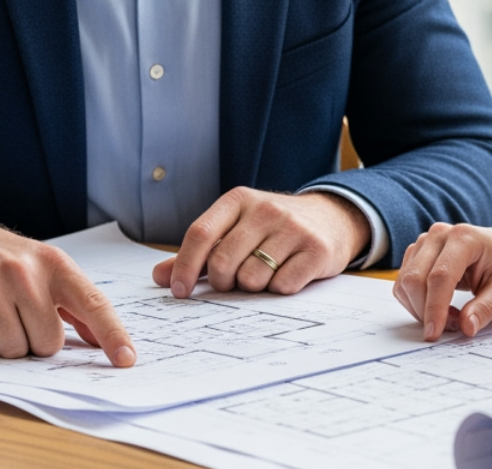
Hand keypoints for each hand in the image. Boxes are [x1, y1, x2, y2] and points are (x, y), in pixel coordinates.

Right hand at [0, 215, 134, 365]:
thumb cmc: (6, 259)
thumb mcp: (46, 269)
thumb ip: (75, 305)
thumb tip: (101, 341)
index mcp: (55, 265)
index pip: (93, 303)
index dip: (112, 334)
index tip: (127, 359)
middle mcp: (25, 272)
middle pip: (46, 343)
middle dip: (34, 342)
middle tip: (19, 318)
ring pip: (12, 350)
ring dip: (4, 344)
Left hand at [152, 188, 369, 297]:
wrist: (331, 218)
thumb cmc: (272, 229)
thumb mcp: (235, 229)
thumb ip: (198, 253)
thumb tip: (159, 277)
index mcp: (238, 200)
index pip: (200, 234)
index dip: (185, 266)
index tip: (179, 292)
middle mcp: (265, 209)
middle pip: (222, 262)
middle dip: (222, 282)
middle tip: (233, 281)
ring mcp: (293, 228)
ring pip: (252, 278)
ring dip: (253, 287)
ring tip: (264, 274)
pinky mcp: (316, 250)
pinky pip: (282, 287)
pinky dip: (278, 290)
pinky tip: (286, 275)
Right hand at [393, 218, 491, 341]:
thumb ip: (487, 308)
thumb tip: (466, 328)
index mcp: (464, 238)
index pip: (440, 276)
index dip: (434, 308)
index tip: (434, 334)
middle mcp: (439, 235)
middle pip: (415, 279)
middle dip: (427, 311)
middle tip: (454, 326)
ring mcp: (425, 242)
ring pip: (405, 283)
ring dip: (421, 308)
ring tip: (451, 315)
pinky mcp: (417, 252)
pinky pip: (404, 283)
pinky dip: (416, 302)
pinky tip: (439, 306)